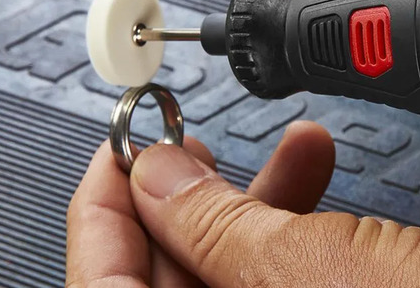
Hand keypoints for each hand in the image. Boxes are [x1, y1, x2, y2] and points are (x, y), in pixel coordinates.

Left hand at [67, 122, 419, 286]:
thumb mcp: (309, 267)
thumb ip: (216, 223)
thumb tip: (156, 175)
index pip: (100, 284)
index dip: (101, 207)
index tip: (121, 149)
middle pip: (162, 276)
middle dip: (185, 197)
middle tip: (196, 147)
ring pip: (227, 272)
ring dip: (253, 201)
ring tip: (289, 150)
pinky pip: (274, 278)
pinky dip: (292, 225)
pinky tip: (318, 182)